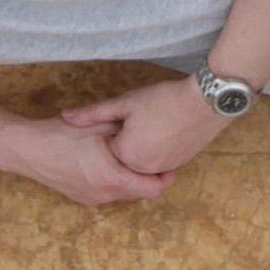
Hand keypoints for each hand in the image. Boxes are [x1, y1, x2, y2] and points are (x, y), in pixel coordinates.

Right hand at [0, 115, 175, 205]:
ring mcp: (92, 199)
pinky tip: (112, 162)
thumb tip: (153, 132)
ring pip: (124, 192)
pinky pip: (108, 192)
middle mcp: (104, 195)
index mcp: (112, 179)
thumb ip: (127, 133)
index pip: (154, 189)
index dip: (167, 176)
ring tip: (134, 157)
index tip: (172, 161)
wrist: (24, 149)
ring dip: (132, 178)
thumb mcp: (99, 125)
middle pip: (141, 192)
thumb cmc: (61, 134)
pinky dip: (116, 180)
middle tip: (157, 156)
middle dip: (150, 176)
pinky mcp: (81, 198)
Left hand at [61, 76, 232, 174]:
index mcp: (126, 156)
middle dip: (125, 144)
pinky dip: (158, 150)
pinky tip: (164, 129)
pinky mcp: (180, 163)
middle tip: (139, 120)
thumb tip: (66, 117)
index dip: (111, 131)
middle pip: (125, 161)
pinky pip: (160, 163)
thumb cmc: (162, 100)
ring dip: (141, 149)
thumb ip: (93, 114)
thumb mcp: (124, 103)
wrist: (203, 103)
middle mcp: (144, 169)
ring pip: (143, 163)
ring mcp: (164, 168)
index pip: (108, 151)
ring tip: (152, 123)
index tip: (123, 117)